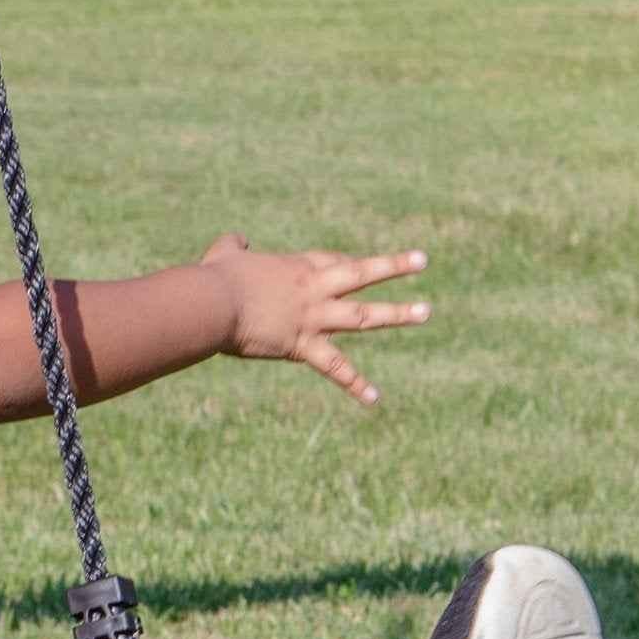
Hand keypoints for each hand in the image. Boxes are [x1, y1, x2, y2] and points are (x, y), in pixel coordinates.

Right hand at [198, 232, 429, 407]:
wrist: (212, 304)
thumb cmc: (215, 278)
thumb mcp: (224, 253)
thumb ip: (233, 244)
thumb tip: (238, 240)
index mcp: (297, 269)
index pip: (333, 262)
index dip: (346, 264)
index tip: (357, 267)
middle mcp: (314, 290)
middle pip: (360, 274)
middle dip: (393, 267)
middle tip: (422, 261)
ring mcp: (313, 317)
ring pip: (364, 315)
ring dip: (397, 313)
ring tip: (425, 311)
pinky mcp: (303, 346)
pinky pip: (335, 368)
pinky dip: (354, 384)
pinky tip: (374, 398)